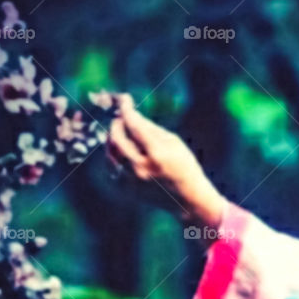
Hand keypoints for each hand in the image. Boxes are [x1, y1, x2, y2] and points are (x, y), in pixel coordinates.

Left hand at [107, 94, 225, 227]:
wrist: (188, 198)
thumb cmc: (184, 166)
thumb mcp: (174, 143)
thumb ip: (151, 128)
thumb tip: (130, 115)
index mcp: (157, 154)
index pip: (134, 125)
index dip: (126, 109)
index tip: (123, 100)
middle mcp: (141, 168)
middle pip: (116, 139)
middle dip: (116, 124)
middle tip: (120, 119)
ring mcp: (132, 181)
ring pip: (110, 153)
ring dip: (113, 140)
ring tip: (122, 135)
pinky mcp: (127, 190)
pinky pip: (112, 168)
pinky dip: (115, 157)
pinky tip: (122, 153)